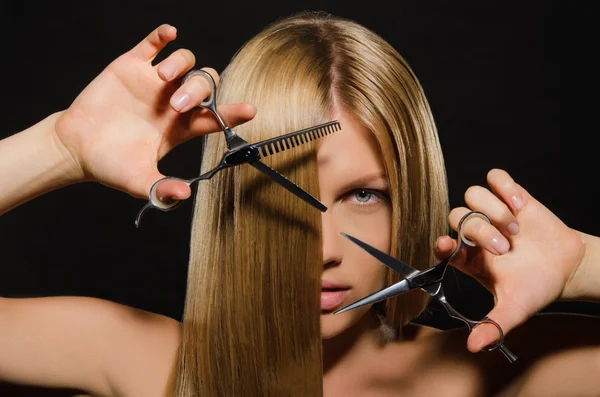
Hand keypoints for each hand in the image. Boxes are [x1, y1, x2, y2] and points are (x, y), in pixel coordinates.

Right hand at [52, 24, 255, 200]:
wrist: (76, 148)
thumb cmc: (110, 165)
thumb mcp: (138, 181)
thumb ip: (161, 189)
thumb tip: (184, 195)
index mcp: (182, 127)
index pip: (215, 116)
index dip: (233, 112)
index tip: (249, 110)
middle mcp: (174, 102)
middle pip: (205, 84)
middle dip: (198, 90)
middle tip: (176, 105)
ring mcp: (154, 83)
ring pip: (186, 61)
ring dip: (181, 65)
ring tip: (163, 78)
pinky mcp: (132, 66)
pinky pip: (153, 44)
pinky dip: (162, 36)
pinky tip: (169, 33)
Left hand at [434, 169, 585, 352]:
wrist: (567, 267)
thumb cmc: (535, 287)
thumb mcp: (515, 309)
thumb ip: (494, 326)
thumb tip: (474, 347)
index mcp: (468, 258)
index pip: (442, 246)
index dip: (441, 244)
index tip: (449, 247)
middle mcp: (474, 233)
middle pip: (457, 217)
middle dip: (480, 230)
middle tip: (506, 248)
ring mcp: (490, 212)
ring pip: (472, 195)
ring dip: (494, 210)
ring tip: (517, 229)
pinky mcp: (509, 196)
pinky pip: (495, 178)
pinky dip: (505, 187)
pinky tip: (521, 205)